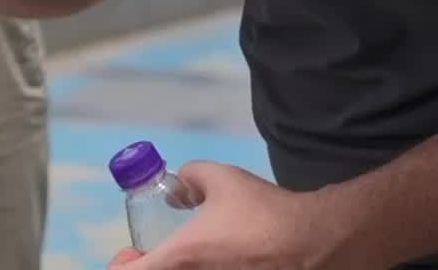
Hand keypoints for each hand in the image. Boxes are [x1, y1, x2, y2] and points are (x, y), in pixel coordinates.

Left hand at [105, 162, 341, 269]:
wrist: (315, 243)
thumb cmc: (263, 212)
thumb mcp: (220, 178)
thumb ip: (191, 176)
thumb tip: (180, 185)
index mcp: (182, 259)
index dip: (122, 265)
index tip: (132, 253)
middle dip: (150, 269)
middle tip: (156, 257)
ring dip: (178, 269)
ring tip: (194, 257)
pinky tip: (220, 262)